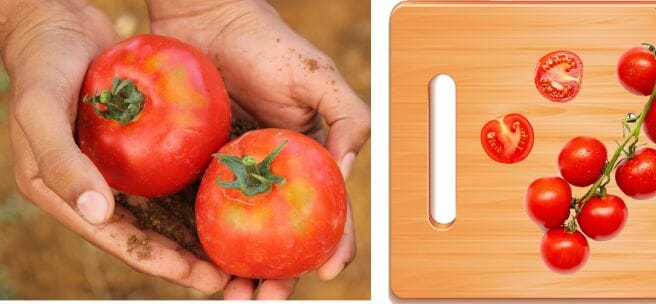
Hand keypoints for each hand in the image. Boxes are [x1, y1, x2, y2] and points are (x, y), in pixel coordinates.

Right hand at [1, 0, 228, 293]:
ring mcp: (117, 170)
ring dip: (198, 233)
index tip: (201, 278)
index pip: (121, 240)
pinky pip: (171, 177)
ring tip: (239, 250)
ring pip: (165, 212)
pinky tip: (233, 199)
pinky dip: (197, 193)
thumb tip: (97, 214)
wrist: (56, 22)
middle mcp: (93, 189)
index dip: (161, 263)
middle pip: (149, 235)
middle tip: (232, 276)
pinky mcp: (136, 148)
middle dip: (188, 260)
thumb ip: (61, 163)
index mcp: (64, 194)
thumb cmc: (41, 64)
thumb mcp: (40, 110)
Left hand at [147, 0, 369, 298]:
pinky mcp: (198, 170)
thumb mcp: (319, 76)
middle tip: (270, 296)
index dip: (334, 244)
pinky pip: (203, 211)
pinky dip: (205, 242)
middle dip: (282, 273)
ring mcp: (235, 175)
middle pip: (284, 233)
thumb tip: (346, 170)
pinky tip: (201, 262)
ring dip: (243, 269)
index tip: (328, 269)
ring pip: (244, 233)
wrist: (204, 21)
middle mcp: (273, 173)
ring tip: (235, 294)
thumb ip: (349, 117)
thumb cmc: (265, 43)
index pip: (328, 210)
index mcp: (308, 158)